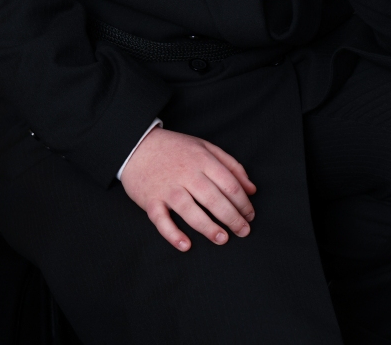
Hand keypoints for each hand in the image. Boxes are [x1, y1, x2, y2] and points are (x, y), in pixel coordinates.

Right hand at [120, 127, 255, 250]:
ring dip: (208, 227)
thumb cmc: (176, 149)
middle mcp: (186, 173)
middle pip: (214, 199)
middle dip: (232, 218)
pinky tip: (186, 245)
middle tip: (244, 231)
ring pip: (190, 211)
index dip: (243, 203)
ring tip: (223, 239)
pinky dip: (172, 234)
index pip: (229, 184)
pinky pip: (161, 220)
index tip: (250, 215)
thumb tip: (252, 189)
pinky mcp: (150, 200)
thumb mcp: (206, 147)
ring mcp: (167, 188)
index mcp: (202, 159)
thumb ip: (231, 165)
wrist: (138, 145)